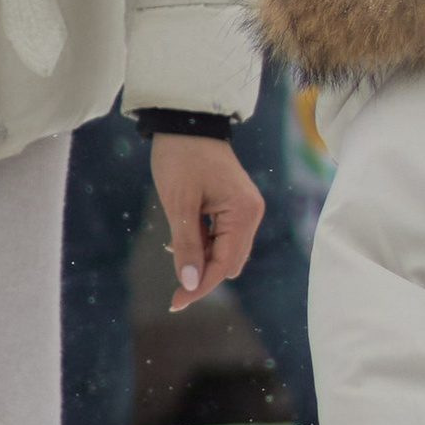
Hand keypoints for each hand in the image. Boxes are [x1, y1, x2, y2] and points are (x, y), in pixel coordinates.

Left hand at [148, 134, 262, 312]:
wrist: (185, 121)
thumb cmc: (182, 158)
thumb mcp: (179, 203)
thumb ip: (187, 245)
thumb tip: (189, 283)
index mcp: (244, 213)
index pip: (224, 264)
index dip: (201, 287)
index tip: (176, 303)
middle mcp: (251, 214)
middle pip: (229, 263)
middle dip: (202, 275)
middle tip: (172, 290)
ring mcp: (245, 210)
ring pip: (225, 252)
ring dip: (201, 259)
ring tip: (174, 247)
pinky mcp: (234, 206)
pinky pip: (221, 237)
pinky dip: (202, 244)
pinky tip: (180, 239)